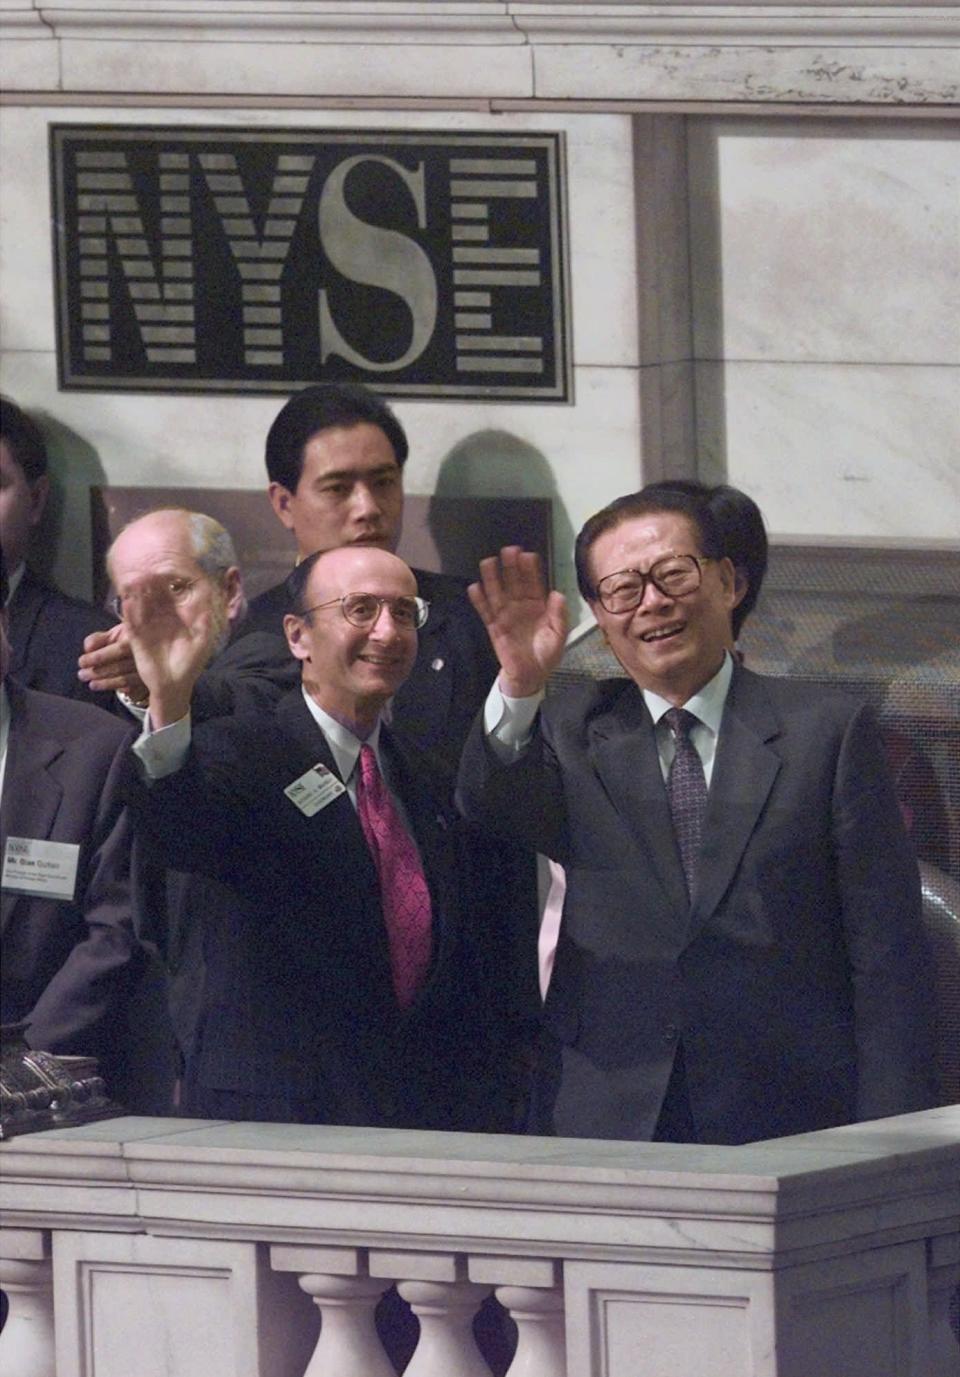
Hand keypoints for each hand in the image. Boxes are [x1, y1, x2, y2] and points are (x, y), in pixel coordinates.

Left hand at [78, 623, 148, 700]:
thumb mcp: (114, 635)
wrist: (148, 654)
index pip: (119, 649)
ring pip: (124, 679)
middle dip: (98, 671)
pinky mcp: (146, 683)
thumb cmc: (126, 643)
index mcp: (138, 639)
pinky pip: (129, 688)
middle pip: (121, 666)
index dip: (99, 656)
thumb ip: (98, 639)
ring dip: (103, 682)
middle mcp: (146, 655)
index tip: (82, 661)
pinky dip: (113, 687)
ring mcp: (148, 670)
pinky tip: (99, 686)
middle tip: (81, 674)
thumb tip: (88, 648)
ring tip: (89, 681)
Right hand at [120, 578, 214, 726]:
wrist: (173, 685)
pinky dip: (129, 611)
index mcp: (179, 617)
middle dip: (154, 582)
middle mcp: (163, 618)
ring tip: (137, 578)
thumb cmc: (191, 664)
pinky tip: (126, 599)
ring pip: (143, 605)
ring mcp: (148, 626)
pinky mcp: (136, 637)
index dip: (174, 582)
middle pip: (157, 596)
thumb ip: (204, 621)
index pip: (176, 595)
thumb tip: (210, 600)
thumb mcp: (202, 641)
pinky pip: (132, 621)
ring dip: (139, 592)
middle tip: (152, 566)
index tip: (174, 566)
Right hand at [468, 546, 568, 697]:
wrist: (531, 676)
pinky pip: (485, 611)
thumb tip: (558, 594)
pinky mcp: (494, 627)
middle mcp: (521, 606)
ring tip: (488, 562)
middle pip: (514, 582)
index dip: (530, 569)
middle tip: (508, 550)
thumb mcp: (559, 635)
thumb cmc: (546, 654)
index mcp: (538, 606)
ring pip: (497, 592)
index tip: (528, 555)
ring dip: (492, 577)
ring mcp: (506, 615)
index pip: (534, 583)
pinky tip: (474, 587)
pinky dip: (479, 600)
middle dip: (511, 566)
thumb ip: (559, 615)